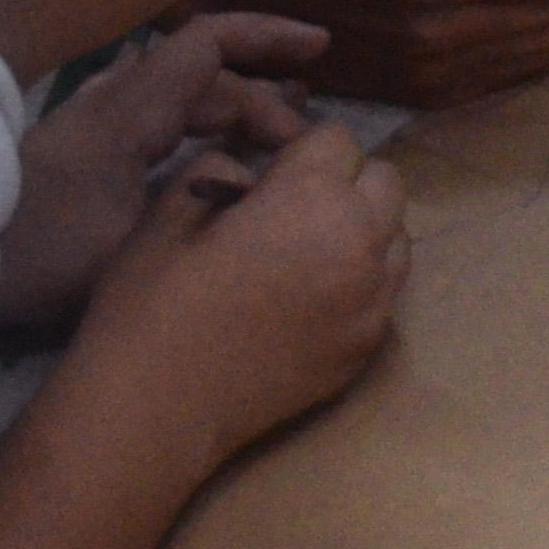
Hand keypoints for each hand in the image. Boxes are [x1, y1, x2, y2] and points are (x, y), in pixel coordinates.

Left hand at [0, 13, 323, 340]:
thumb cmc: (36, 261)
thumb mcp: (128, 247)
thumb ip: (198, 205)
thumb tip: (255, 183)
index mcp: (128, 114)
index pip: (207, 45)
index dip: (267, 38)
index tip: (319, 54)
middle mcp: (108, 104)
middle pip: (199, 72)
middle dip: (260, 92)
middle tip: (304, 135)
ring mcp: (86, 124)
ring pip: (172, 91)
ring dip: (225, 102)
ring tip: (273, 125)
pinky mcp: (72, 151)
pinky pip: (146, 110)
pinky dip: (188, 115)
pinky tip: (199, 138)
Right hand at [68, 123, 410, 471]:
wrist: (155, 409)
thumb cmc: (153, 301)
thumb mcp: (172, 210)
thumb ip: (222, 168)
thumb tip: (254, 171)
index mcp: (312, 198)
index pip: (339, 139)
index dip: (302, 150)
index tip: (270, 174)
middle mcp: (360, 243)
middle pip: (384, 182)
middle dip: (345, 182)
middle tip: (291, 208)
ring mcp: (372, 301)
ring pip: (396, 236)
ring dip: (363, 229)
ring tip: (305, 252)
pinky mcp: (367, 348)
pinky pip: (386, 291)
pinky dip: (362, 280)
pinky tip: (311, 298)